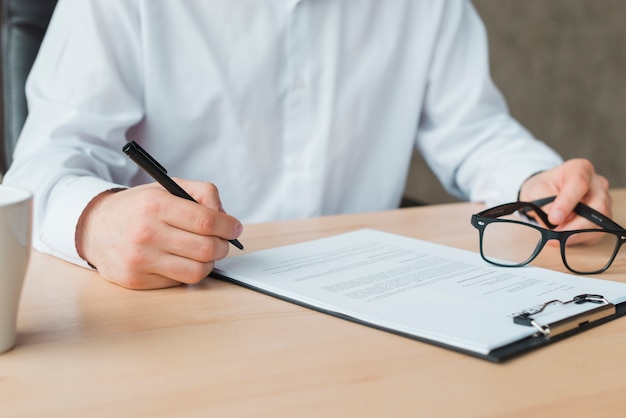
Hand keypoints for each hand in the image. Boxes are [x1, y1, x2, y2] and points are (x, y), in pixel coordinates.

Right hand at [75, 179, 242, 288]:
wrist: (94, 227)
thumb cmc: (137, 208)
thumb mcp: (166, 188)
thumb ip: (201, 193)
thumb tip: (225, 216)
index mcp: (154, 205)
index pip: (206, 221)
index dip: (228, 226)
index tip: (235, 228)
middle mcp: (145, 233)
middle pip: (206, 248)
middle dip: (223, 245)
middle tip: (222, 241)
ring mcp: (139, 260)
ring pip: (197, 270)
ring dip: (209, 262)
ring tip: (204, 252)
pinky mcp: (136, 280)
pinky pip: (179, 281)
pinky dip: (186, 271)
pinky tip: (179, 260)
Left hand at [518, 158, 610, 244]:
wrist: (546, 193)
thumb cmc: (542, 188)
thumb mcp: (535, 192)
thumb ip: (545, 205)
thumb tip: (554, 223)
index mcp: (580, 169)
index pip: (579, 184)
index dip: (566, 203)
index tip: (553, 219)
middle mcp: (597, 184)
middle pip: (596, 206)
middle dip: (574, 225)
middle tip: (553, 235)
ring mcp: (604, 202)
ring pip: (598, 222)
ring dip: (575, 234)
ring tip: (555, 238)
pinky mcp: (603, 219)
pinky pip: (596, 233)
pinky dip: (578, 238)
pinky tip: (564, 237)